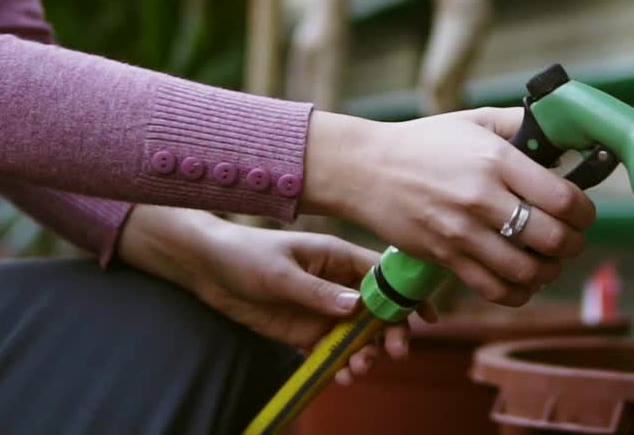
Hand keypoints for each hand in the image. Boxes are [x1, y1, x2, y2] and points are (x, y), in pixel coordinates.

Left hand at [117, 205, 433, 383]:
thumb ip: (318, 292)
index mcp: (338, 258)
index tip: (427, 318)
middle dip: (392, 333)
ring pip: (359, 335)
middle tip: (394, 353)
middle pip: (379, 310)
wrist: (206, 268)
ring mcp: (323, 309)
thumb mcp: (281, 274)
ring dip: (367, 354)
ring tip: (360, 370)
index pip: (383, 275)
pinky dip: (342, 365)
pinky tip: (343, 376)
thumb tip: (356, 307)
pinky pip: (333, 351)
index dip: (407, 295)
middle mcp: (337, 284)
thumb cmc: (245, 257)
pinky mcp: (306, 331)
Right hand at [303, 107, 595, 306]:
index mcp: (496, 160)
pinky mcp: (445, 258)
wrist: (366, 169)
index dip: (585, 212)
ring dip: (548, 272)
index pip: (564, 198)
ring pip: (527, 271)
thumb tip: (563, 137)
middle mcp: (482, 198)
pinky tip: (521, 280)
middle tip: (569, 239)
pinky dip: (518, 292)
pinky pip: (495, 290)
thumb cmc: (423, 143)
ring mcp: (462, 232)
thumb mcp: (474, 121)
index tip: (582, 213)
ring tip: (547, 261)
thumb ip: (521, 125)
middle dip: (572, 244)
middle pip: (553, 239)